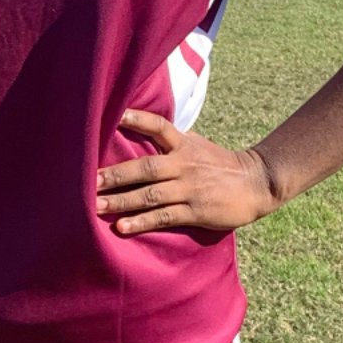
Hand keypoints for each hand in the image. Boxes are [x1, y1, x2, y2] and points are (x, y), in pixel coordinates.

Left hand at [95, 109, 278, 234]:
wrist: (256, 184)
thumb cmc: (219, 163)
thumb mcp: (196, 144)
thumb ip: (170, 140)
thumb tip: (141, 128)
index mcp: (183, 144)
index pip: (158, 126)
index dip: (137, 118)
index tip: (115, 114)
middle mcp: (184, 164)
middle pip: (145, 167)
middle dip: (115, 174)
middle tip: (86, 180)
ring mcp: (189, 188)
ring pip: (149, 195)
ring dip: (121, 201)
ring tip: (96, 206)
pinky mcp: (195, 211)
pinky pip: (163, 217)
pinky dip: (141, 222)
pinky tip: (122, 228)